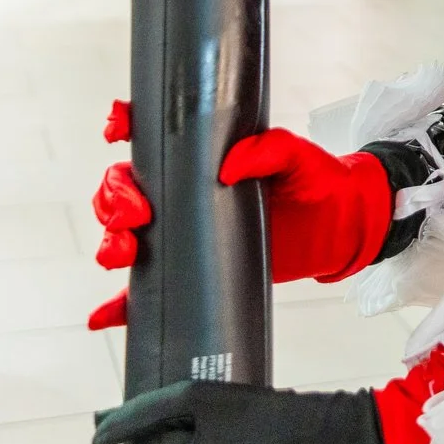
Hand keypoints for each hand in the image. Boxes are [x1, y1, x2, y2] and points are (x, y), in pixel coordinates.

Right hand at [87, 110, 394, 328]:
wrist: (339, 227)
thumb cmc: (317, 182)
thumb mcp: (298, 156)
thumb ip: (270, 150)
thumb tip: (229, 167)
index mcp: (202, 158)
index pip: (150, 139)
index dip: (124, 128)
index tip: (117, 131)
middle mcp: (184, 193)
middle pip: (122, 190)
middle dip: (114, 199)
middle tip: (136, 213)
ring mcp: (184, 234)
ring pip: (124, 235)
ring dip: (111, 243)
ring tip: (125, 252)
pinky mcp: (192, 271)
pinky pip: (144, 291)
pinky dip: (118, 304)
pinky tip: (104, 315)